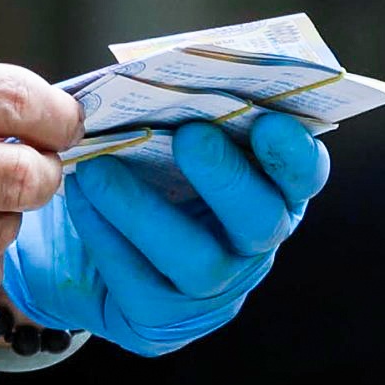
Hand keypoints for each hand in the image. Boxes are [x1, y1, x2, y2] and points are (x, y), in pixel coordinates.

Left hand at [0, 113, 330, 356]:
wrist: (87, 248)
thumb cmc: (142, 171)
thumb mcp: (164, 136)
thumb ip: (181, 109)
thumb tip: (160, 68)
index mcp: (271, 190)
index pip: (304, 176)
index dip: (294, 154)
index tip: (270, 121)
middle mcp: (252, 244)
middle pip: (261, 221)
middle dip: (229, 178)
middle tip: (191, 135)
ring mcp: (212, 287)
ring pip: (198, 261)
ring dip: (148, 211)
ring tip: (99, 168)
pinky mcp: (162, 317)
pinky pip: (139, 281)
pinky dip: (106, 235)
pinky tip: (80, 197)